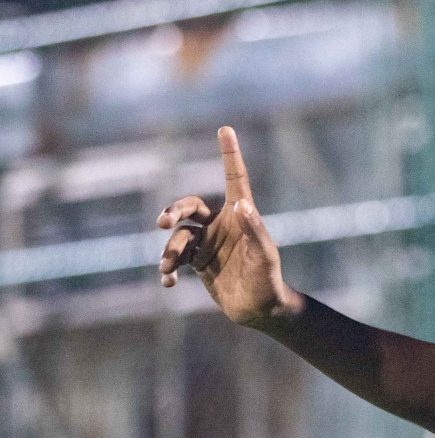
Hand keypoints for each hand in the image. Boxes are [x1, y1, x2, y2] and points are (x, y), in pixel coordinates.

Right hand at [157, 126, 296, 328]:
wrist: (259, 308)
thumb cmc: (268, 278)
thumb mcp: (264, 255)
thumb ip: (254, 230)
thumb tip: (241, 203)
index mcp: (240, 216)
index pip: (233, 179)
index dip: (229, 155)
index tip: (225, 129)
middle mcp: (220, 224)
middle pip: (189, 206)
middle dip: (173, 211)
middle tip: (162, 222)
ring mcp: (206, 243)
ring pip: (177, 237)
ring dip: (169, 251)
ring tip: (167, 268)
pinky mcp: (197, 262)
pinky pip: (174, 260)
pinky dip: (167, 270)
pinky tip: (168, 283)